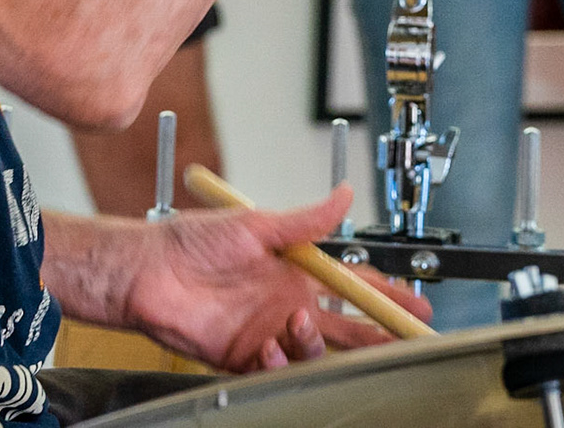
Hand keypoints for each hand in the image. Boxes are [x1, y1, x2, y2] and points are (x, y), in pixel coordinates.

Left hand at [122, 185, 431, 371]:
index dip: (385, 295)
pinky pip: (277, 368)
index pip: (352, 286)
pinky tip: (268, 344)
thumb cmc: (192, 241)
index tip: (415, 304)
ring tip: (298, 322)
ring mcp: (269, 331)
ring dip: (315, 340)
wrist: (148, 270)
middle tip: (399, 340)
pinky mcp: (245, 356)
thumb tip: (344, 194)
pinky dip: (279, 360)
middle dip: (375, 335)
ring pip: (316, 350)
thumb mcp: (256, 223)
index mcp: (296, 272)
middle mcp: (287, 304)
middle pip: (347, 325)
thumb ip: (306, 220)